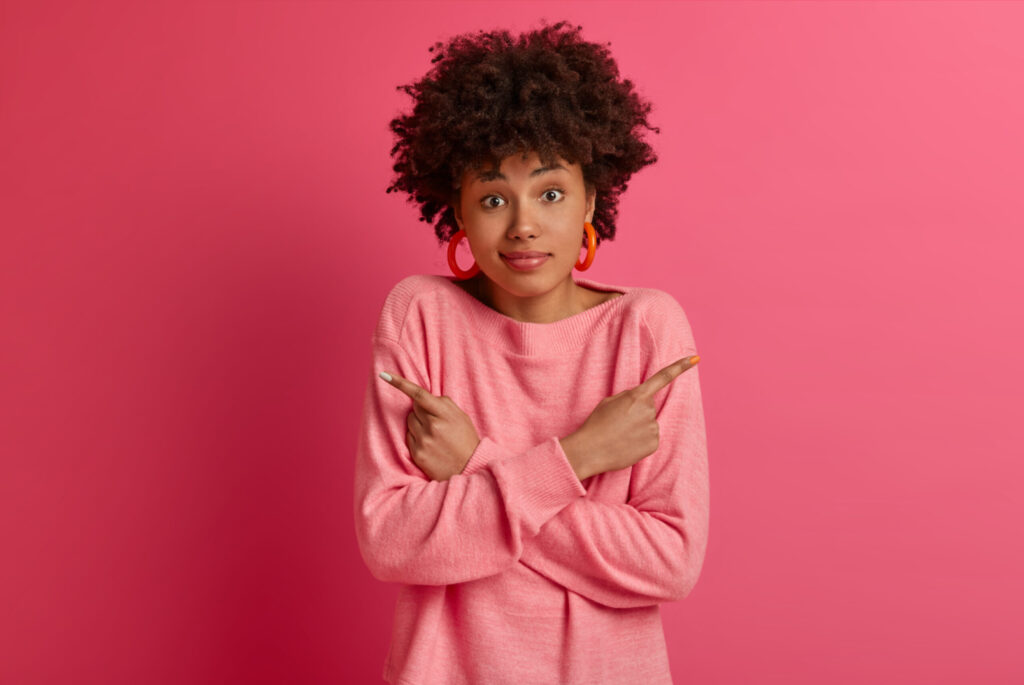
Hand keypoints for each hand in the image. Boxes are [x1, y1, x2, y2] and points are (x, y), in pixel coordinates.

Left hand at [379, 371, 480, 481]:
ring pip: (410, 421)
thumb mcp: (461, 417)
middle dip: (422, 411)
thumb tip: (422, 398)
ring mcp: (423, 441)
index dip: (401, 383)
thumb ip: (443, 404)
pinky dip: (416, 437)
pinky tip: (430, 445)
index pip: (419, 394)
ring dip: (418, 424)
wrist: (469, 469)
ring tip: (435, 435)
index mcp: (445, 414)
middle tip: (436, 422)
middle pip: (414, 408)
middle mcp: (432, 426)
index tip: (384, 375)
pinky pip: (409, 436)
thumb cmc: (466, 440)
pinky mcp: (417, 454)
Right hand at [560, 355, 699, 479]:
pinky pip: (650, 438)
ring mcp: (652, 427)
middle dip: (637, 412)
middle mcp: (648, 410)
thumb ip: (629, 397)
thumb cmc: (597, 424)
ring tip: (620, 435)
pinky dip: (640, 441)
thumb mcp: (609, 402)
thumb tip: (642, 401)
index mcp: (637, 396)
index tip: (695, 359)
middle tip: (619, 422)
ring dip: (638, 427)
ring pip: (649, 423)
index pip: (662, 377)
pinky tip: (626, 444)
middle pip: (649, 407)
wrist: (590, 450)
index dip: (680, 367)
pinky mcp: (654, 444)